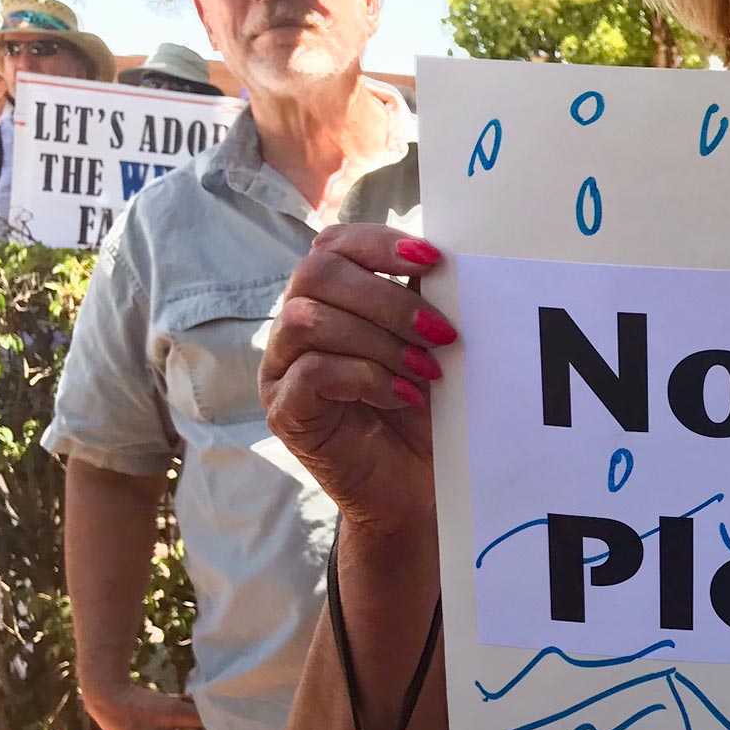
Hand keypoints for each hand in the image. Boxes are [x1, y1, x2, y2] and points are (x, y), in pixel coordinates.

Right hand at [260, 224, 450, 537]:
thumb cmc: (423, 410)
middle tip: (441, 333)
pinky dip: (367, 377)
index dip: (379, 243)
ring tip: (427, 372)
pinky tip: (404, 397)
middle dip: (386, 298)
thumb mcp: (428, 344)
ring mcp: (281, 369)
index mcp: (328, 298)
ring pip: (309, 320)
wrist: (416, 486)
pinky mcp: (285, 412)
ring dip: (380, 341)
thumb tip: (448, 259)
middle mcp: (294, 327)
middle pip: (315, 274)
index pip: (332, 244)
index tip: (433, 261)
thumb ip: (424, 300)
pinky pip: (313, 372)